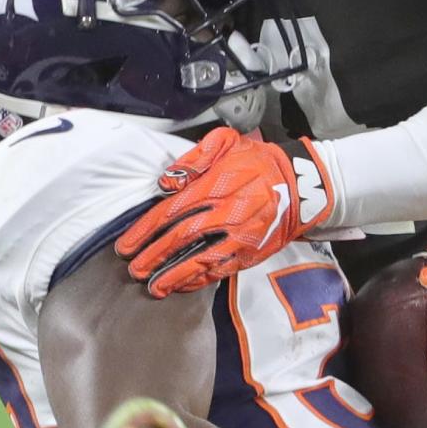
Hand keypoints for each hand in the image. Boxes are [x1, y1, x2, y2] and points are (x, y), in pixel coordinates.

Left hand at [115, 128, 333, 296]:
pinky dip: (199, 280)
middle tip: (133, 269)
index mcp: (215, 186)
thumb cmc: (257, 161)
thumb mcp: (227, 141)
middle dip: (154, 255)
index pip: (172, 211)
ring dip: (174, 275)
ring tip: (153, 286)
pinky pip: (222, 270)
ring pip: (201, 260)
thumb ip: (195, 157)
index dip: (147, 230)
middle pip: (182, 238)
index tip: (127, 244)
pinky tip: (181, 286)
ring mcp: (240, 237)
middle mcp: (227, 214)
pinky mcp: (251, 253)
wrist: (299, 184)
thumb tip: (167, 181)